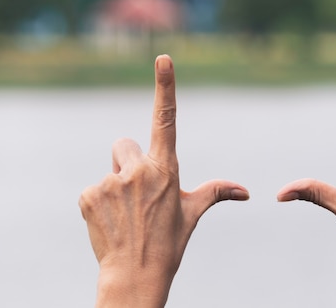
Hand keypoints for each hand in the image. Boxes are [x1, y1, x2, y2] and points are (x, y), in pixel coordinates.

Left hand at [79, 55, 248, 307]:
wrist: (135, 277)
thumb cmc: (169, 243)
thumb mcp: (193, 213)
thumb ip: (218, 192)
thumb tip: (246, 192)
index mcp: (166, 169)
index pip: (167, 119)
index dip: (166, 86)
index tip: (163, 58)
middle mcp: (138, 170)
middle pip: (124, 145)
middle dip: (128, 161)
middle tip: (136, 193)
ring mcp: (110, 183)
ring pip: (110, 168)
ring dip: (115, 185)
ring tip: (125, 214)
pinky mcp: (88, 196)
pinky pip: (92, 189)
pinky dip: (99, 203)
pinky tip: (110, 222)